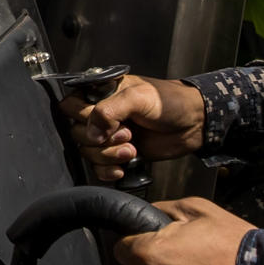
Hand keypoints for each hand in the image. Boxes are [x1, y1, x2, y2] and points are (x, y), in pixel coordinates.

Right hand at [59, 75, 204, 177]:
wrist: (194, 124)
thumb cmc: (169, 102)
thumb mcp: (138, 97)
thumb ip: (110, 110)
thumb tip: (92, 131)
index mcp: (100, 93)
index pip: (70, 106)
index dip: (83, 117)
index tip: (104, 122)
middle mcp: (100, 114)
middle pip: (77, 133)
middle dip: (102, 140)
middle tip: (127, 135)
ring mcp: (108, 135)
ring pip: (88, 152)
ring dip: (108, 156)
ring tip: (132, 149)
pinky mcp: (117, 154)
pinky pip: (98, 168)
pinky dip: (108, 170)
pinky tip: (123, 166)